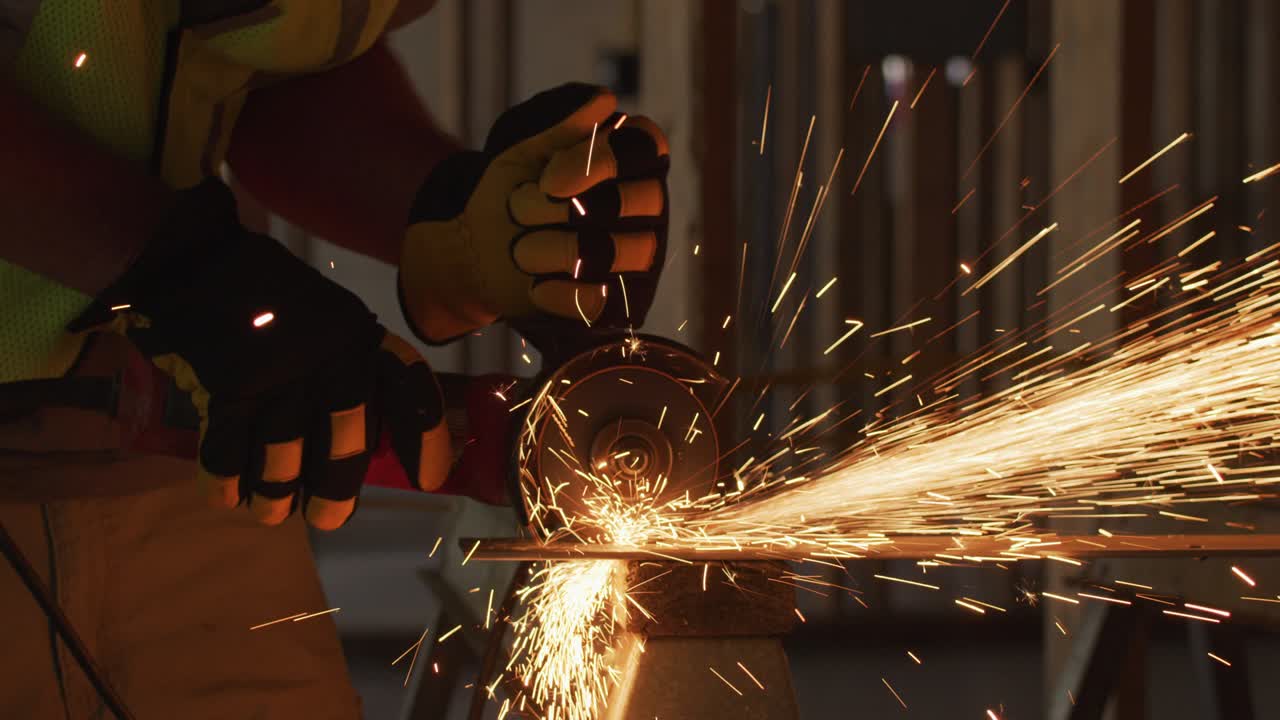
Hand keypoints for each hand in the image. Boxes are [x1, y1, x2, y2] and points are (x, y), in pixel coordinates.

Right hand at [71, 180, 450, 528]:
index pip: (409, 387)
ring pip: (285, 453)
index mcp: (360, 336)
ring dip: (277, 493)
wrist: (202, 264)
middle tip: (328, 519)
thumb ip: (358, 373)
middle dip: (336, 488)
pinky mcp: (228, 384)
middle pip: (345, 439)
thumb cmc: (279, 302)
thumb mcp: (335, 321)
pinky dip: (227, 479)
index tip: (429, 482)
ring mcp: (278, 371)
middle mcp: (329, 356)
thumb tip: (377, 446)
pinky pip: (231, 447)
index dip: (425, 438)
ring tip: (271, 514)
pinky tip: (227, 497)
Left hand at [398, 83, 669, 351]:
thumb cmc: (504, 198)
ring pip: (618, 250)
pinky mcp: (621, 303)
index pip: (646, 147)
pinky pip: (601, 297)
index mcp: (629, 165)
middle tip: (519, 213)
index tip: (549, 180)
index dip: (600, 163)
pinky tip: (535, 286)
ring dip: (552, 249)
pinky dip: (556, 291)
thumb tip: (605, 102)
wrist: (476, 257)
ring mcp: (639, 260)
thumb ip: (560, 129)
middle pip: (641, 200)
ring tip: (520, 251)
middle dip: (565, 211)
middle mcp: (646, 209)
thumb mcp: (521, 158)